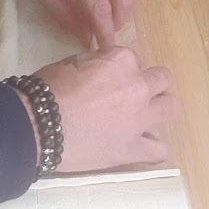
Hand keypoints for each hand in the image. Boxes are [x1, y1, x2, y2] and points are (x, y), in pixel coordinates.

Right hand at [17, 46, 179, 173]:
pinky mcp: (133, 149)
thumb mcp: (72, 62)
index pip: (134, 59)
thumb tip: (103, 71)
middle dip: (149, 84)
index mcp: (122, 61)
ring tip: (142, 116)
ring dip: (159, 108)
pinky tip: (142, 146)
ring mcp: (139, 119)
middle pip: (161, 79)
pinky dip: (153, 148)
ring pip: (170, 107)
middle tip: (130, 95)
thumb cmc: (47, 90)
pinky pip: (160, 150)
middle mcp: (138, 87)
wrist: (37, 126)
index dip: (122, 69)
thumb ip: (97, 64)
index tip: (108, 79)